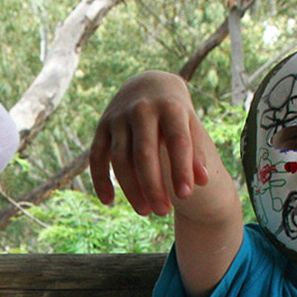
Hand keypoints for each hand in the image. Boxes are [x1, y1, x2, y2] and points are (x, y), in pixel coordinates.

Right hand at [89, 70, 210, 215]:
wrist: (148, 84)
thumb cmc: (175, 112)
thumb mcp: (190, 124)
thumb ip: (196, 151)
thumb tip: (200, 181)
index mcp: (170, 107)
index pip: (177, 141)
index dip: (181, 169)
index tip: (186, 195)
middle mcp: (142, 109)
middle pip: (144, 153)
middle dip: (153, 185)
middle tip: (163, 212)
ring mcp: (118, 117)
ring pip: (120, 158)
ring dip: (130, 188)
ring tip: (145, 211)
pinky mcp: (101, 126)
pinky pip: (96, 157)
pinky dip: (100, 180)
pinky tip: (108, 201)